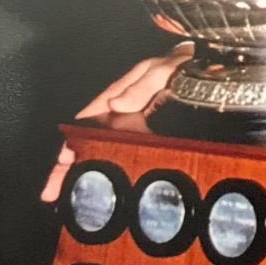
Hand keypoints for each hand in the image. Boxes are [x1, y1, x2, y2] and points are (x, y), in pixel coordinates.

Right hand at [38, 46, 191, 203]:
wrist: (214, 71)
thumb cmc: (184, 67)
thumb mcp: (162, 70)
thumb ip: (140, 86)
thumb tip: (116, 104)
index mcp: (121, 96)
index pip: (86, 121)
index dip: (70, 141)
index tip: (59, 162)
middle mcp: (124, 113)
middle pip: (88, 142)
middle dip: (68, 166)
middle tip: (51, 191)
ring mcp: (137, 127)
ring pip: (104, 153)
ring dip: (86, 172)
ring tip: (70, 197)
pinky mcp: (152, 139)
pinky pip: (127, 157)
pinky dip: (113, 171)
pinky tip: (107, 188)